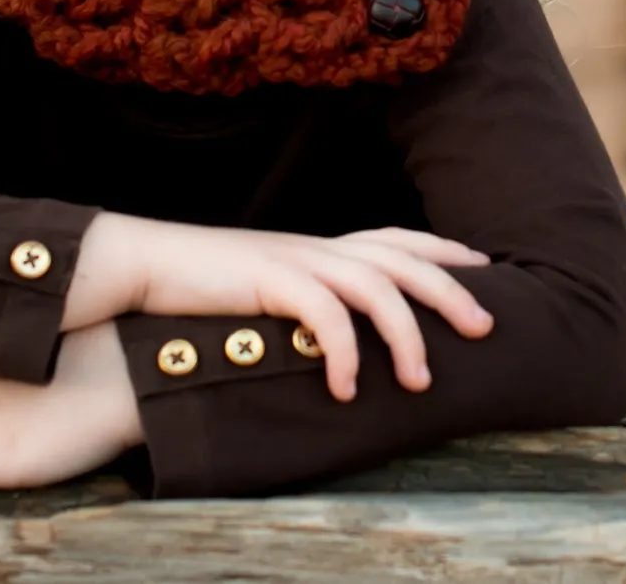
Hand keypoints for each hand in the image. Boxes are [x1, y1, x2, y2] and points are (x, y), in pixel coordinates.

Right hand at [81, 213, 495, 401]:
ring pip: (376, 285)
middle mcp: (315, 246)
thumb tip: (333, 334)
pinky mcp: (269, 279)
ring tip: (421, 381)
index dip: (441, 249)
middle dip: (450, 291)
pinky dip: (344, 351)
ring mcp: (294, 259)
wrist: (140, 263)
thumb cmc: (198, 283)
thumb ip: (302, 299)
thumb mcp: (263, 287)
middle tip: (485, 328)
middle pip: (402, 258)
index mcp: (317, 246)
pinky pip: (323, 314)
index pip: (394, 237)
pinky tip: (347, 388)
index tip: (483, 268)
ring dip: (406, 334)